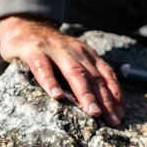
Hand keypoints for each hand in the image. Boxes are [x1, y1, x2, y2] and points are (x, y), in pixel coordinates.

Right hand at [0, 15, 124, 125]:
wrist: (25, 25)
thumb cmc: (51, 50)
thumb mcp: (73, 58)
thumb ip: (85, 75)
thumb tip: (101, 104)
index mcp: (87, 54)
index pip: (107, 75)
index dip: (116, 94)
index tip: (121, 114)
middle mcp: (75, 51)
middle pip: (94, 77)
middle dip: (106, 100)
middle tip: (113, 120)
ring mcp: (55, 50)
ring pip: (74, 73)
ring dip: (86, 94)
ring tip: (93, 112)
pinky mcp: (34, 51)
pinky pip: (43, 67)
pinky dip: (51, 81)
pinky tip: (57, 96)